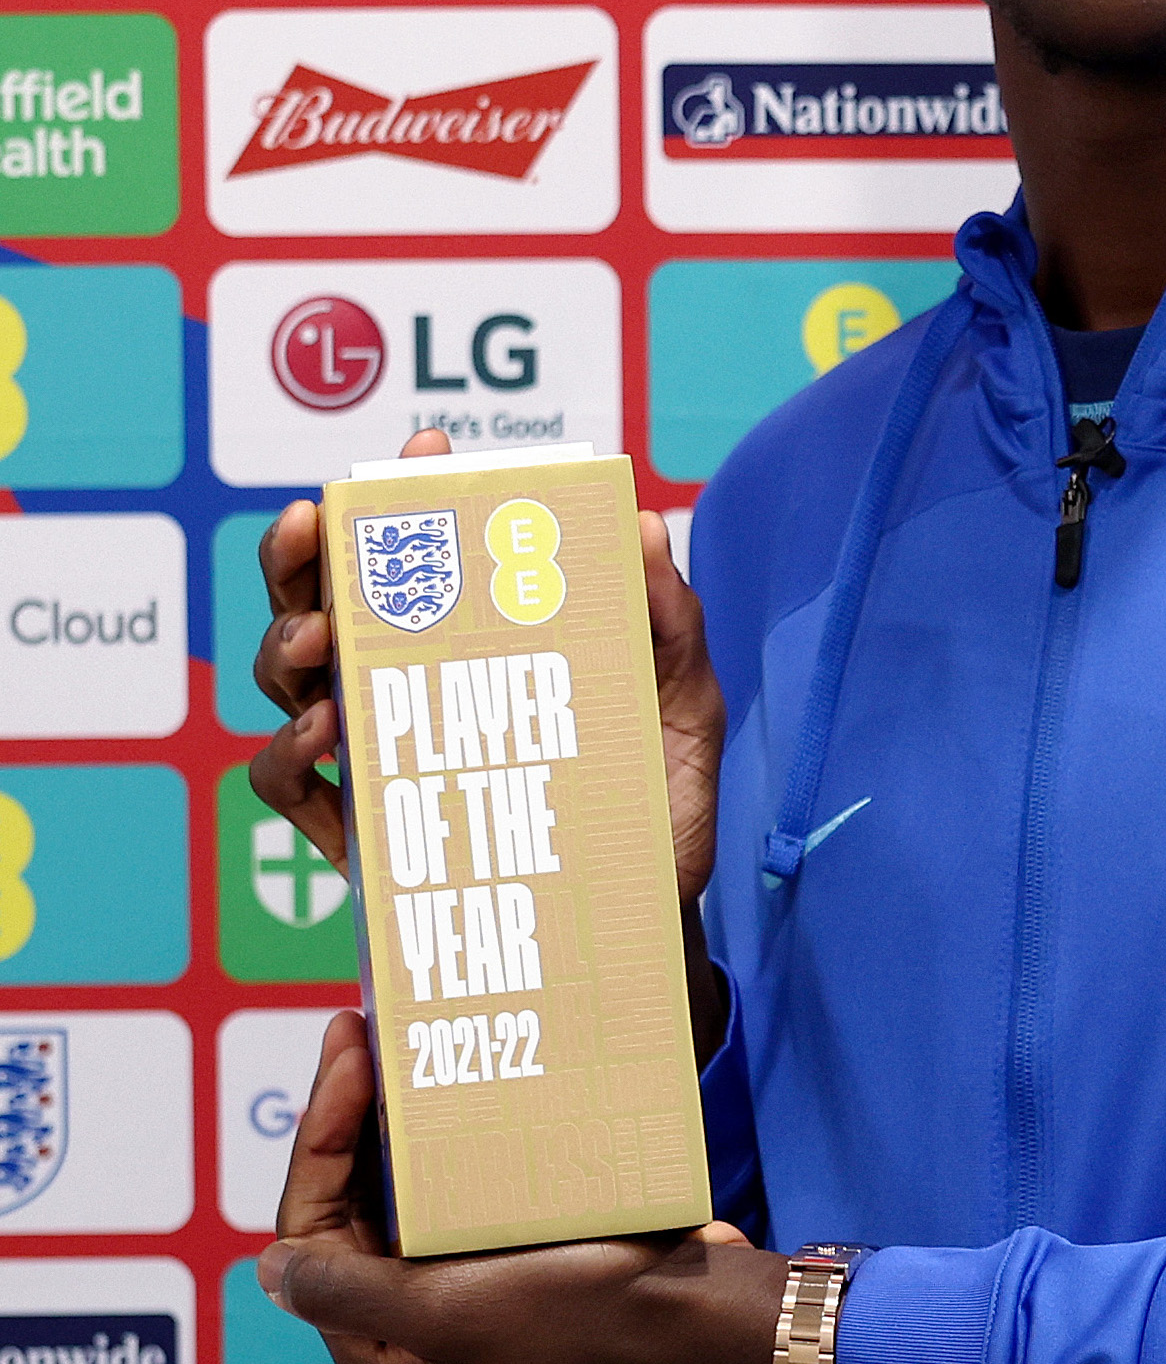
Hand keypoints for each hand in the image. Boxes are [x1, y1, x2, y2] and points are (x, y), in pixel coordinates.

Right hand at [245, 428, 730, 1054]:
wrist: (654, 912)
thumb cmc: (659, 794)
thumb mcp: (682, 701)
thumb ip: (669, 620)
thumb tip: (644, 524)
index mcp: (479, 636)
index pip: (415, 550)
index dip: (403, 492)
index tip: (419, 451)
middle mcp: (411, 683)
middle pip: (321, 597)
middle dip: (300, 556)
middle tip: (308, 530)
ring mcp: (380, 754)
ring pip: (288, 681)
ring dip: (285, 646)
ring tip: (317, 639)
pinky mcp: (363, 833)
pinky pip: (289, 787)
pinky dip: (289, 755)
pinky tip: (327, 737)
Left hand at [258, 1010, 787, 1363]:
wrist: (693, 1315)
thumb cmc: (572, 1320)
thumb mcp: (447, 1316)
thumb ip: (348, 1293)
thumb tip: (270, 1267)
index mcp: (381, 1352)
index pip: (311, 1234)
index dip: (317, 1143)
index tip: (346, 1059)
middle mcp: (409, 1321)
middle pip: (348, 1203)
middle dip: (347, 1117)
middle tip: (359, 1027)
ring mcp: (459, 1283)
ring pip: (398, 1186)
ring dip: (390, 1116)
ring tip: (393, 1040)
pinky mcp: (508, 1250)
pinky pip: (455, 1180)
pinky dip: (445, 1129)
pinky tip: (454, 1077)